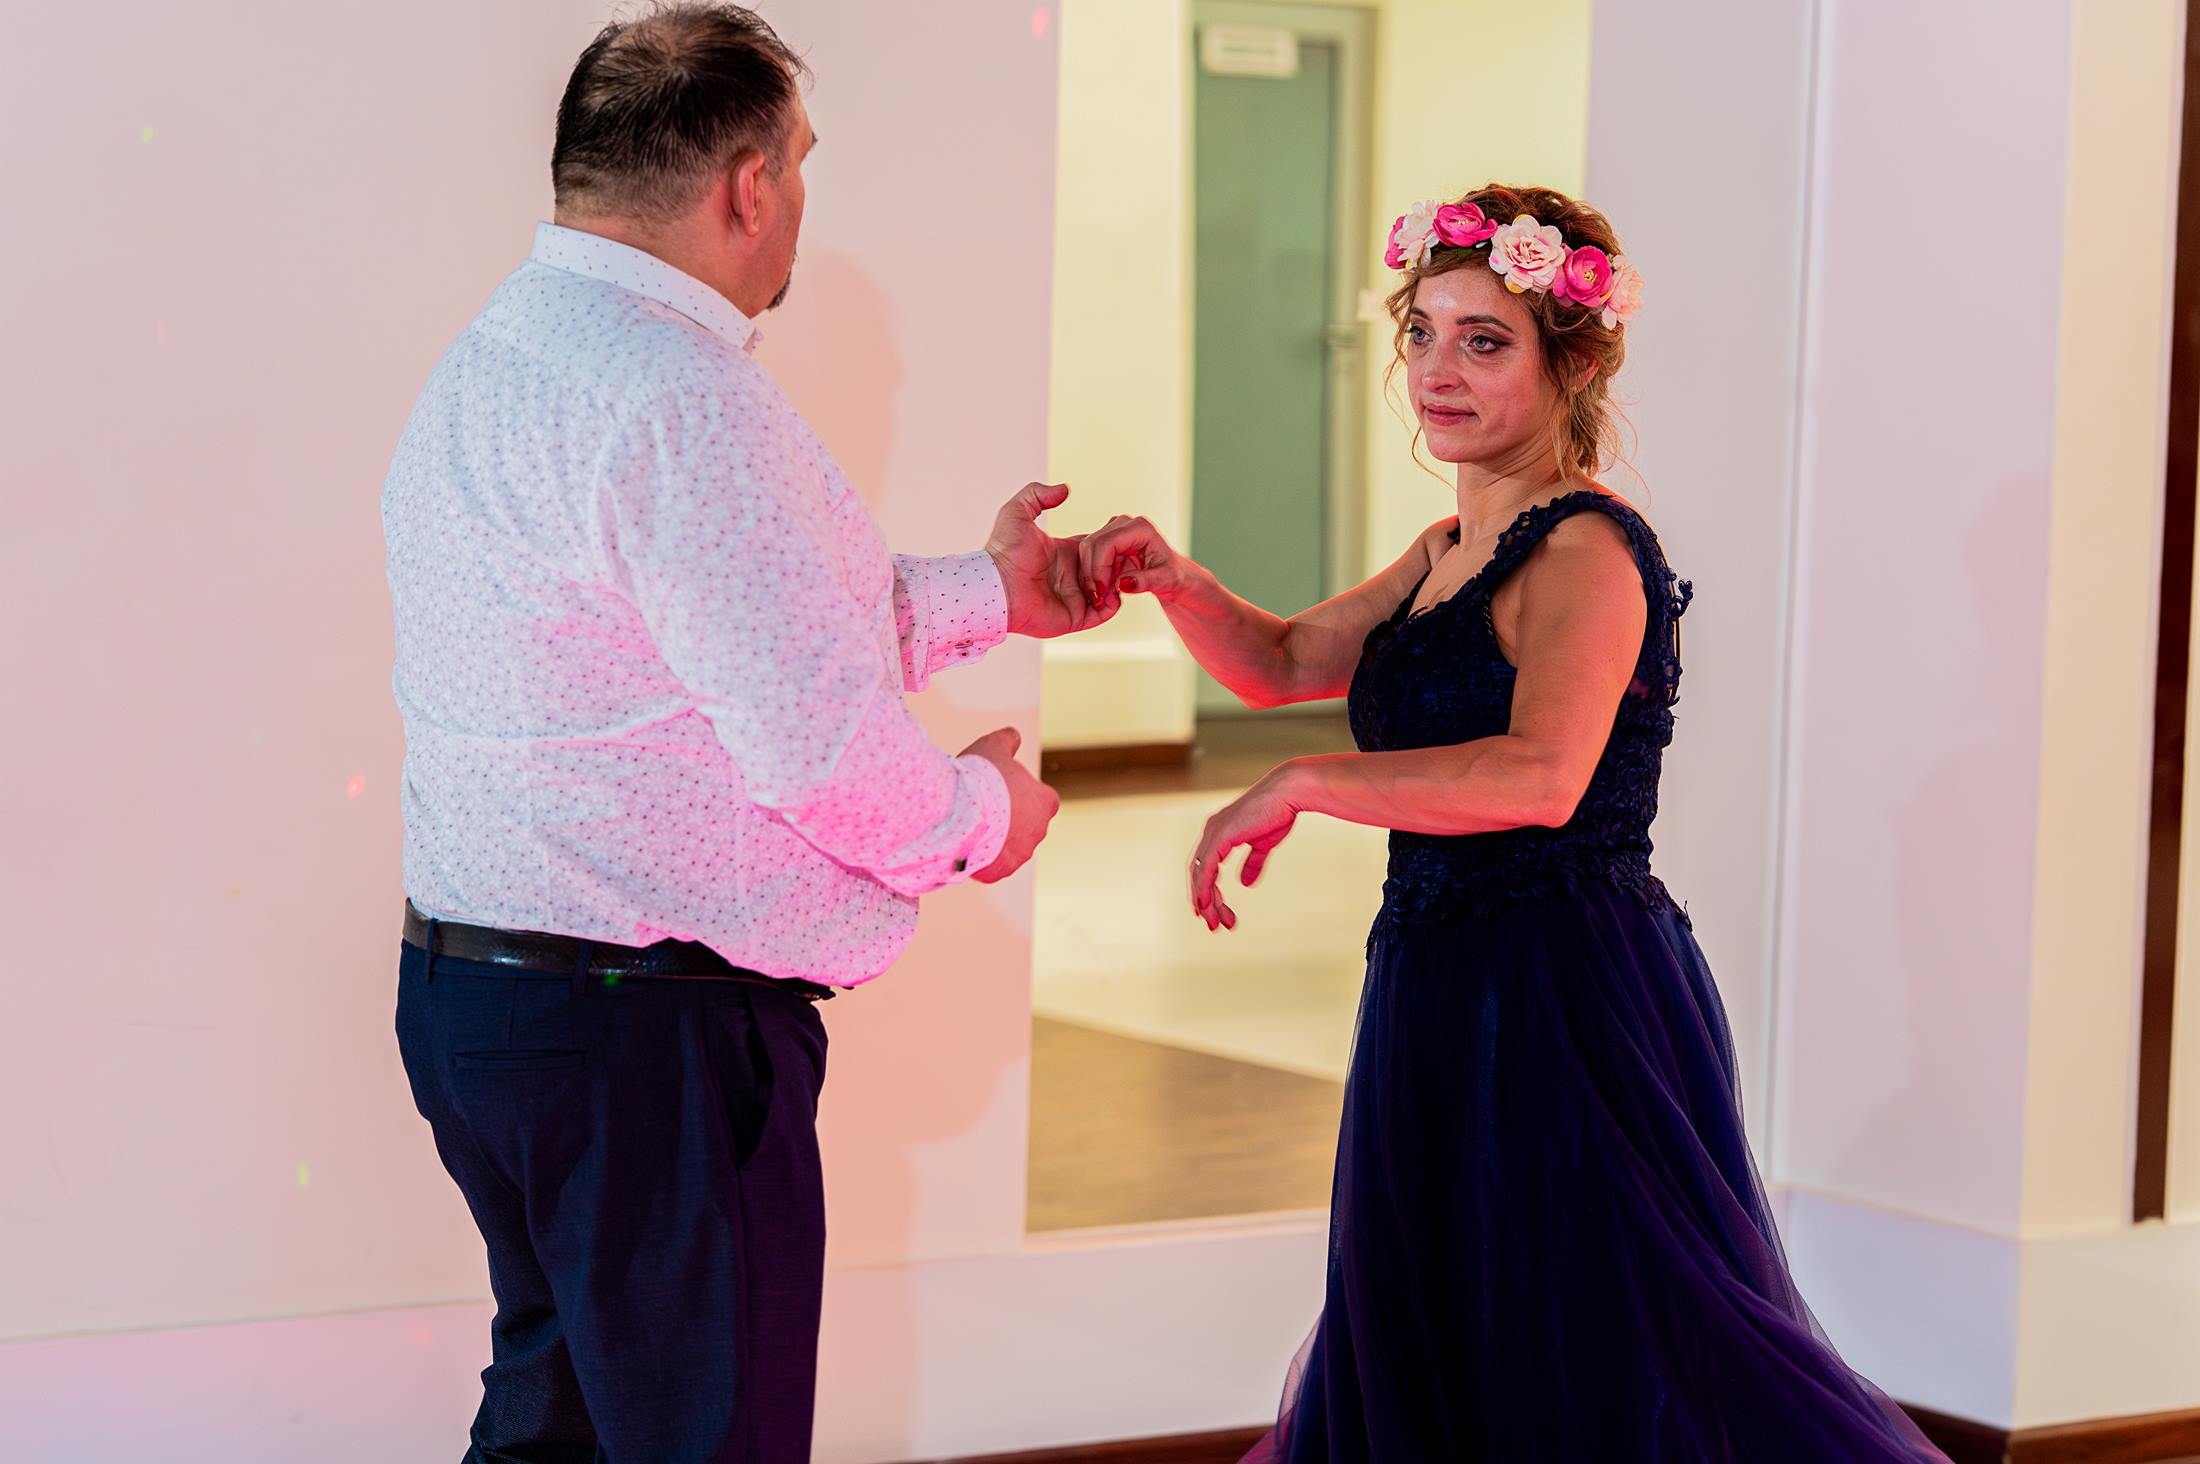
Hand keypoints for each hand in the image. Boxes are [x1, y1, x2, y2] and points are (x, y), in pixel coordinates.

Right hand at [960, 727, 1060, 883]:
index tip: (1003, 791)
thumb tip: (1014, 734)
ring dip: (995, 840)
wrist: (963, 811)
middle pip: (1026, 825)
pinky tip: (964, 846)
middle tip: (983, 808)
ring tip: (970, 827)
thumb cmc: (982, 777)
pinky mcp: (1002, 870)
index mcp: (1045, 803)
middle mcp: (1039, 831)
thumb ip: (1007, 740)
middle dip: (1008, 820)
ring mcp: (1021, 854)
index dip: (1022, 795)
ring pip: (1009, 848)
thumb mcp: (994, 747)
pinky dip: (981, 859)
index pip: (1043, 800)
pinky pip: (992, 866)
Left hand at [986, 482, 1116, 638]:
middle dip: (1119, 563)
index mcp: (1065, 553)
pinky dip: (1114, 604)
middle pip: (1107, 569)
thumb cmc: (1004, 551)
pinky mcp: (1075, 618)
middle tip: (1128, 557)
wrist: (996, 585)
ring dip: (1119, 582)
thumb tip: (1064, 489)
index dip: (1111, 543)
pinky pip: (1103, 614)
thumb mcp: (1017, 512)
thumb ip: (1038, 494)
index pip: (1098, 548)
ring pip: (1108, 590)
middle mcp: (1071, 576)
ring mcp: (1074, 598)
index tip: (1122, 537)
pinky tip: (1115, 590)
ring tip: (1124, 573)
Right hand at [1077, 515, 1197, 615]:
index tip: (1102, 593)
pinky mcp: (1106, 541)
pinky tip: (1103, 591)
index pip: (1107, 543)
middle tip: (1098, 598)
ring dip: (1089, 576)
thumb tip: (1122, 583)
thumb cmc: (1173, 576)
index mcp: (1140, 528)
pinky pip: (1088, 557)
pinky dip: (1091, 575)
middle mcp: (1124, 524)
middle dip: (1091, 574)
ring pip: (1086, 550)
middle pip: (1092, 544)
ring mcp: (1113, 530)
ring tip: (1103, 596)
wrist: (1172, 575)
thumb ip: (1145, 582)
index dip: (1099, 568)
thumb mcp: (1165, 581)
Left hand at [1188, 768, 1301, 930]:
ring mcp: (1213, 833)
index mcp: (1219, 832)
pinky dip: (1204, 888)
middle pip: (1197, 874)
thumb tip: (1246, 883)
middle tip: (1214, 925)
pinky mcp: (1220, 836)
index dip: (1205, 890)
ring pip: (1199, 875)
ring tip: (1215, 923)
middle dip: (1205, 902)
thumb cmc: (1278, 813)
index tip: (1213, 911)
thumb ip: (1252, 862)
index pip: (1203, 866)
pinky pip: (1206, 868)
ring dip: (1207, 902)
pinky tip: (1207, 905)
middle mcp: (1211, 831)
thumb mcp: (1263, 844)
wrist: (1287, 794)